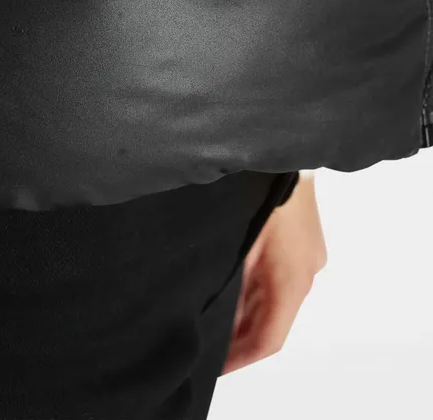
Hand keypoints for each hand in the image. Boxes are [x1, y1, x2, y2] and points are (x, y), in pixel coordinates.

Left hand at [221, 174, 327, 374]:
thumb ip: (227, 276)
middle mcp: (305, 273)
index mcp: (290, 278)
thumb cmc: (256, 188)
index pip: (269, 338)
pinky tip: (232, 283)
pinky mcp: (304, 241)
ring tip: (213, 319)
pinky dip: (257, 287)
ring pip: (277, 298)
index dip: (241, 358)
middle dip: (240, 336)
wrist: (279, 148)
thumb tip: (207, 307)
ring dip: (248, 311)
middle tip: (207, 346)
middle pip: (273, 321)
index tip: (216, 366)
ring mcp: (308, 256)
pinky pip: (280, 276)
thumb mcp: (236, 238)